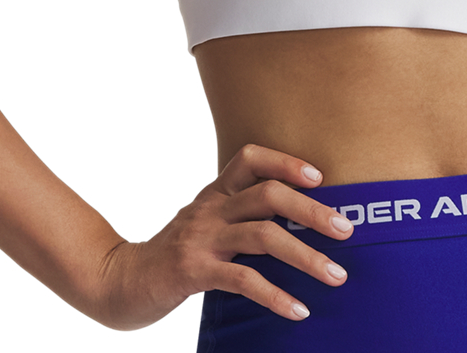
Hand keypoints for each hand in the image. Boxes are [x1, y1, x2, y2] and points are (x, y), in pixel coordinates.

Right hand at [93, 143, 353, 328]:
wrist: (120, 282)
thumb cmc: (173, 254)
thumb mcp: (205, 224)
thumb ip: (239, 216)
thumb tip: (297, 222)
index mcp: (215, 192)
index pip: (250, 157)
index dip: (286, 161)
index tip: (320, 177)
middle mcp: (210, 208)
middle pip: (268, 195)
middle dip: (312, 211)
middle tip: (346, 230)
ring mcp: (201, 238)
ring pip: (263, 236)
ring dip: (306, 256)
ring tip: (336, 275)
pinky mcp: (193, 271)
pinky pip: (243, 279)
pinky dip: (276, 295)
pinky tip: (298, 310)